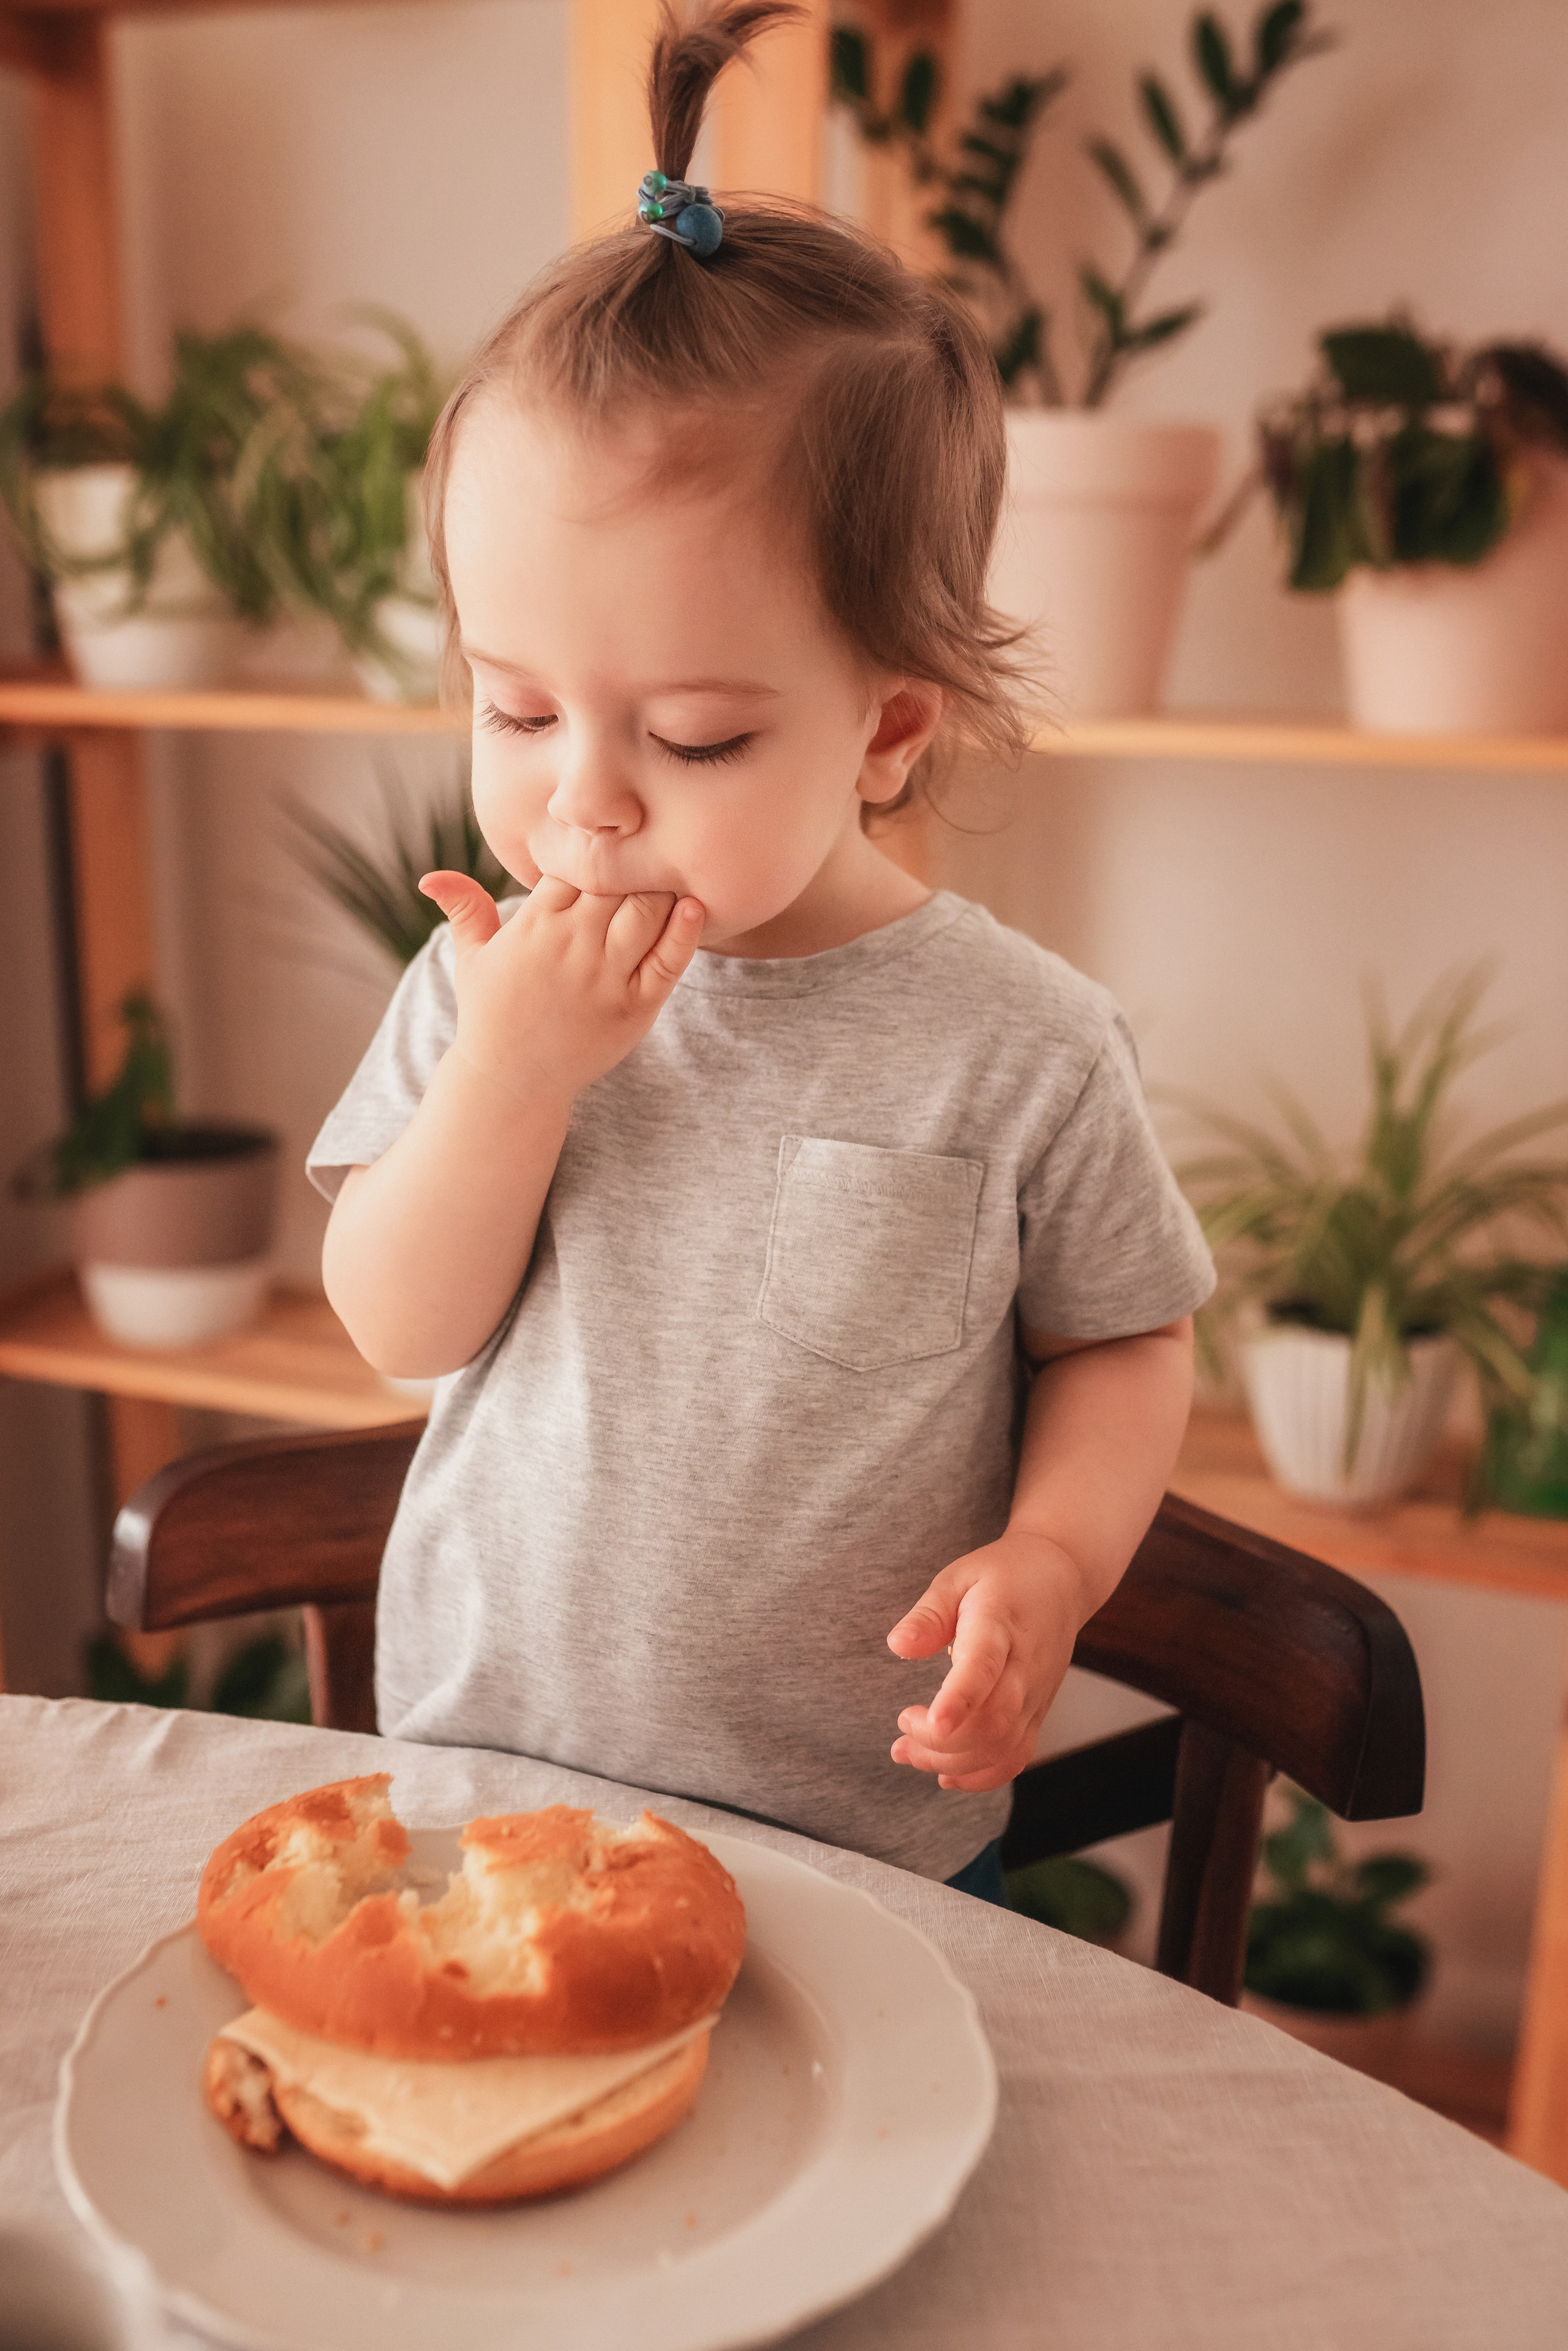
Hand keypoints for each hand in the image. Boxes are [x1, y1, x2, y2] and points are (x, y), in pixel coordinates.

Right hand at [419, 871, 705, 1107]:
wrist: (511, 1079)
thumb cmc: (491, 1014)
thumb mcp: (471, 958)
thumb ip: (464, 909)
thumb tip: (428, 876)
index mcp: (536, 924)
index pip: (576, 865)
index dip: (594, 851)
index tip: (606, 848)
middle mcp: (571, 944)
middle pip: (616, 881)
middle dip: (632, 864)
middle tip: (649, 855)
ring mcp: (605, 976)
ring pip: (646, 911)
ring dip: (662, 890)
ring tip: (670, 879)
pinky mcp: (634, 1007)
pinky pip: (668, 960)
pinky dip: (684, 932)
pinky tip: (694, 907)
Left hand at [886, 1529, 1085, 1792]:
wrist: (1060, 1579)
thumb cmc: (1001, 1577)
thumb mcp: (958, 1578)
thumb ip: (928, 1614)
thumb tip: (898, 1645)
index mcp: (1000, 1624)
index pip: (984, 1667)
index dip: (959, 1699)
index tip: (931, 1722)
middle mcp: (1025, 1666)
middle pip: (992, 1722)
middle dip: (940, 1742)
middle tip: (902, 1727)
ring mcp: (1037, 1694)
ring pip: (1003, 1747)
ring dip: (952, 1762)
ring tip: (908, 1751)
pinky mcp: (1039, 1712)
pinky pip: (1016, 1756)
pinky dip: (981, 1776)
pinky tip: (945, 1773)